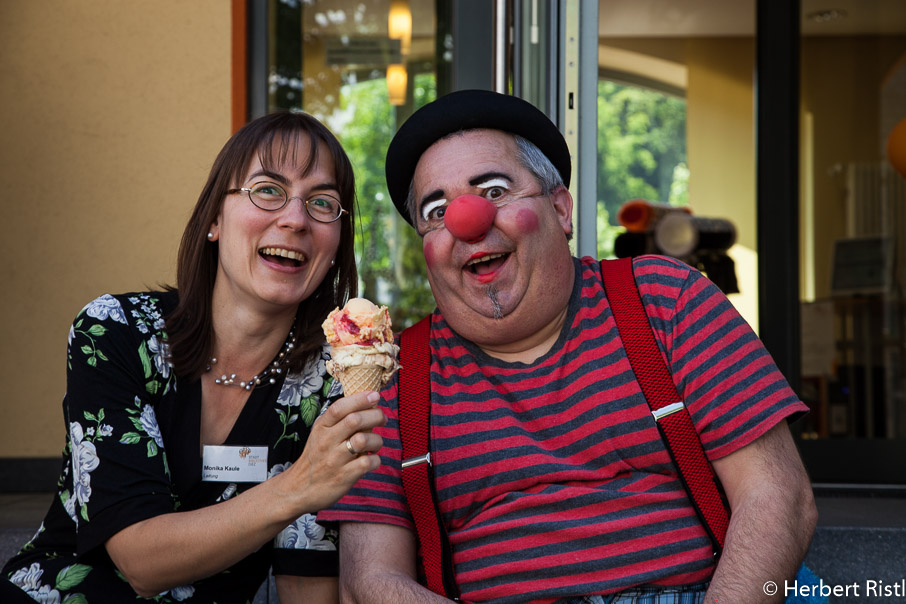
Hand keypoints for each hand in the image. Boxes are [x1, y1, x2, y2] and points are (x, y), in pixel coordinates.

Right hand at [286, 391, 385, 512]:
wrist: (298, 490)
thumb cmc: (316, 458)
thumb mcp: (320, 434)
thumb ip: (339, 420)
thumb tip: (367, 403)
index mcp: (321, 428)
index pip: (340, 407)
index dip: (360, 399)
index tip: (374, 396)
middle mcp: (326, 441)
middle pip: (355, 420)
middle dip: (375, 416)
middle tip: (382, 419)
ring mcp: (335, 460)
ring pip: (363, 440)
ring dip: (377, 440)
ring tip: (375, 444)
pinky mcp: (343, 477)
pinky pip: (367, 462)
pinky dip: (376, 460)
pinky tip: (371, 460)